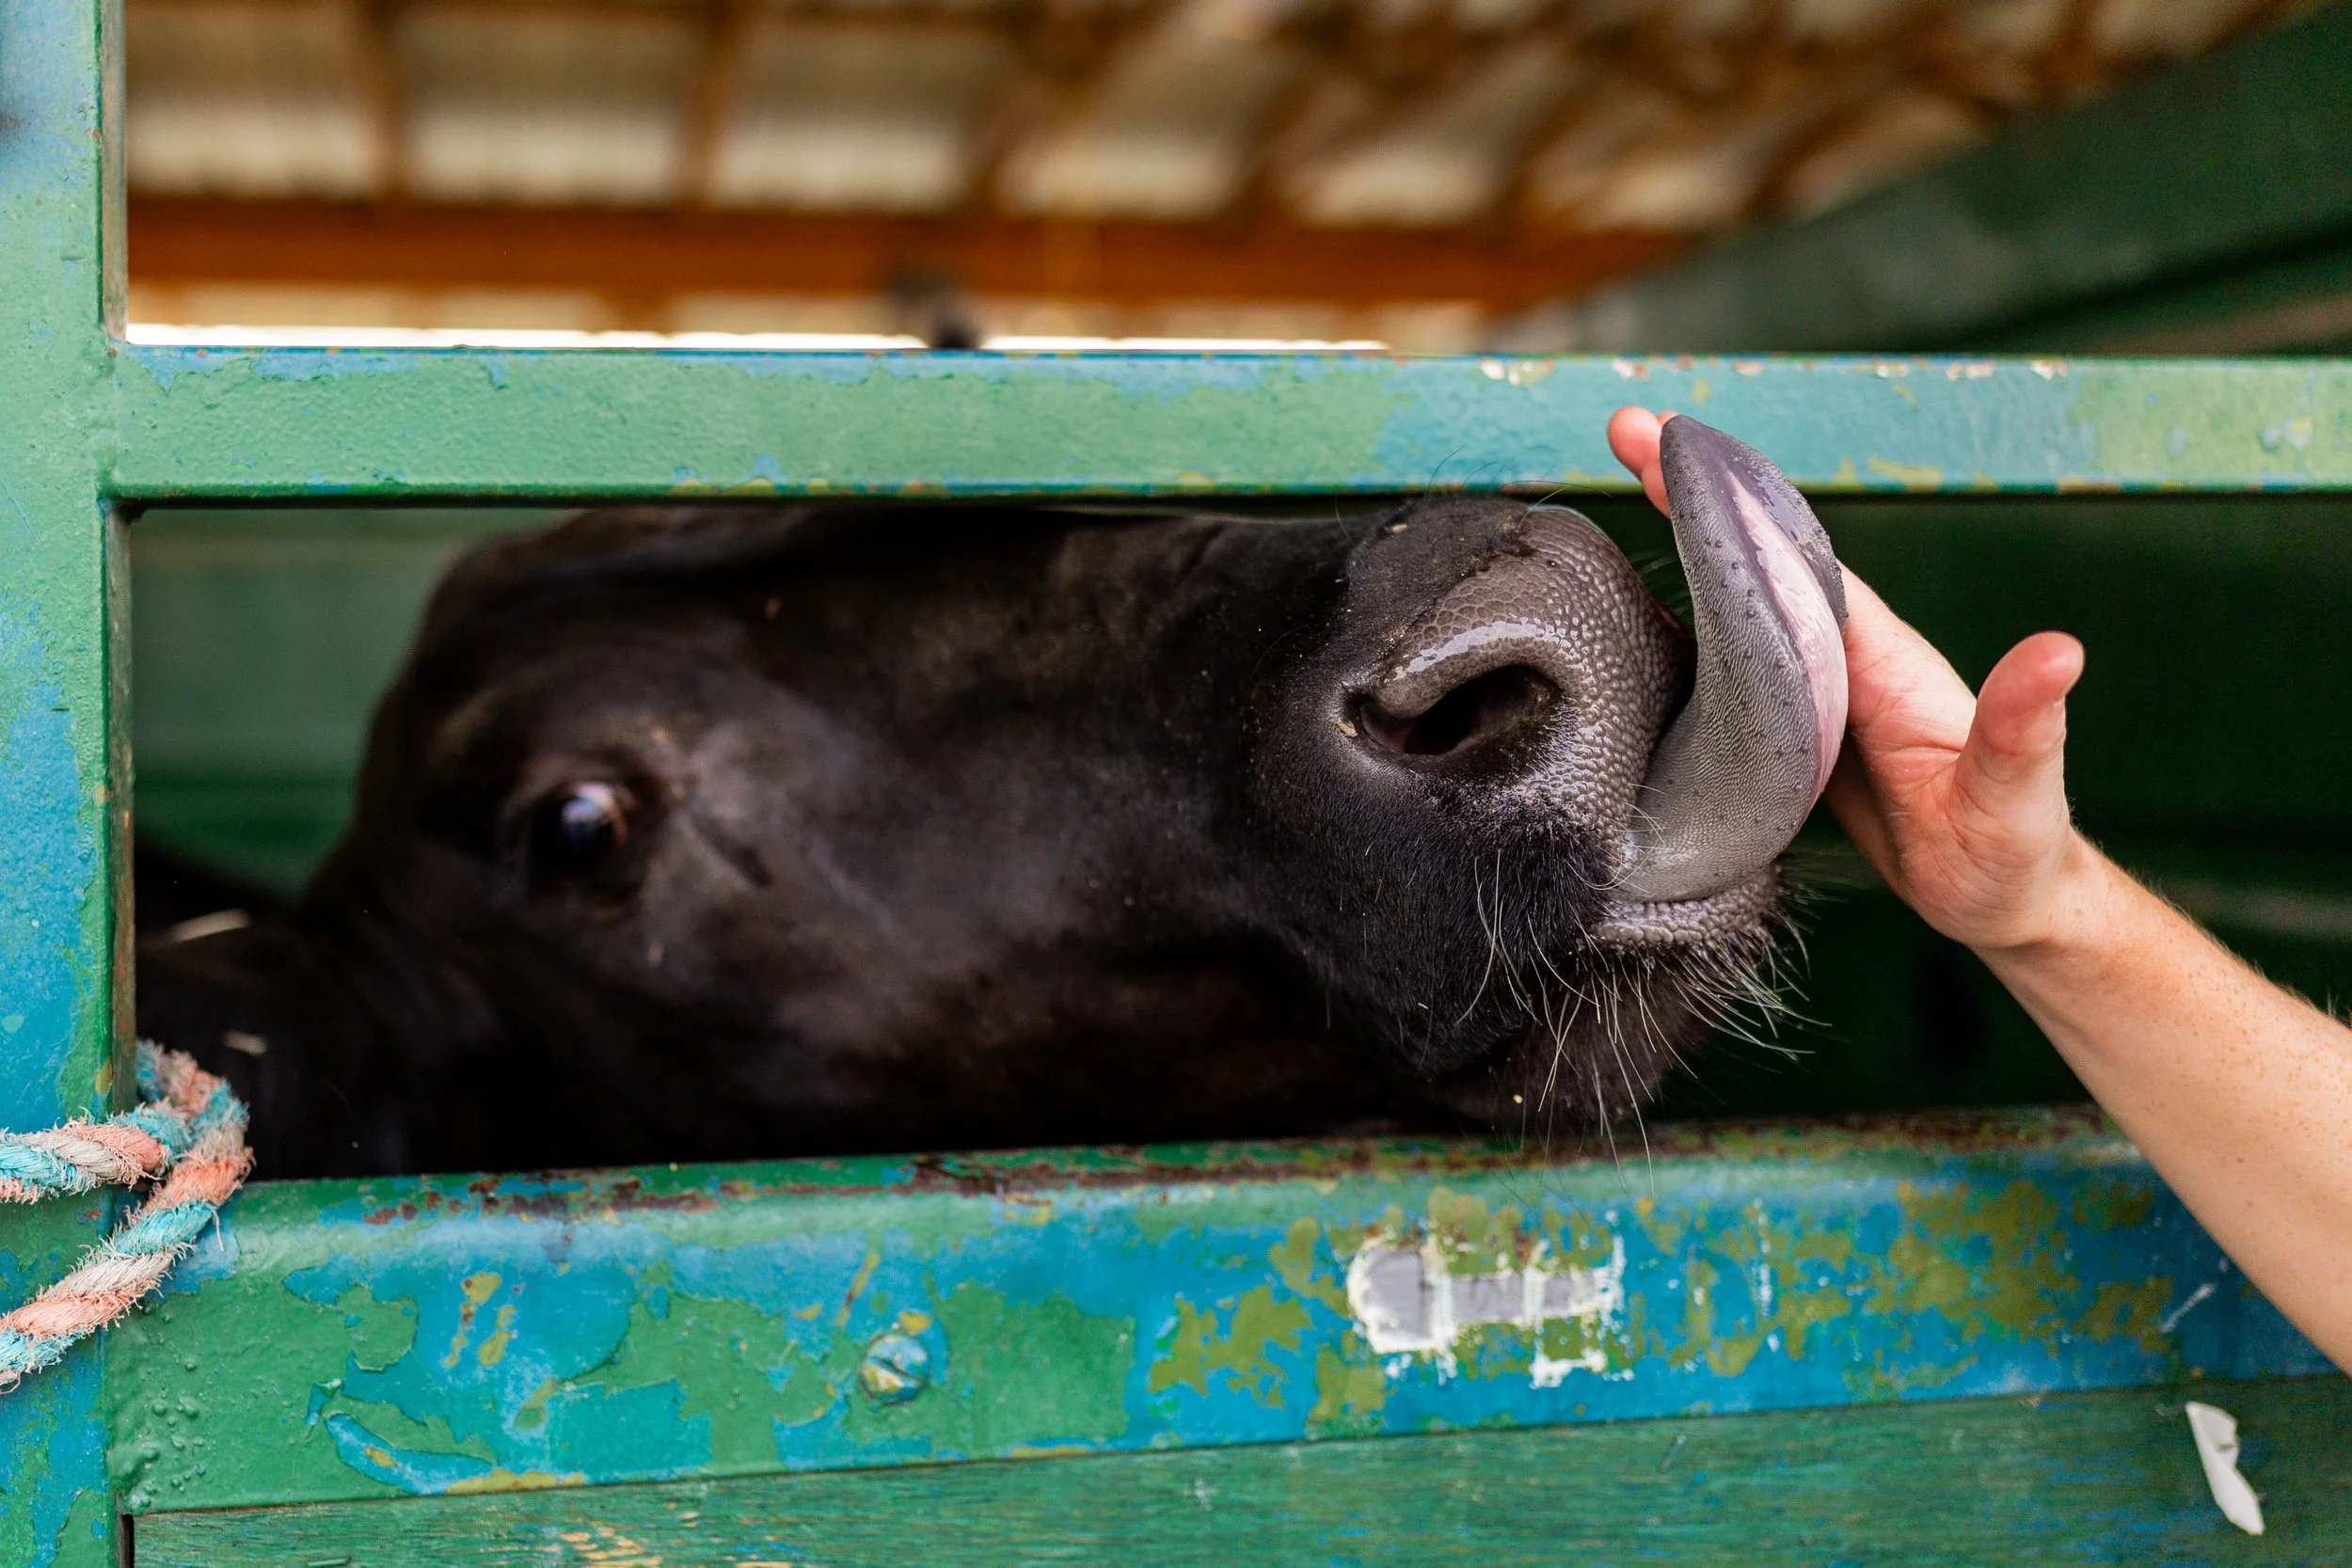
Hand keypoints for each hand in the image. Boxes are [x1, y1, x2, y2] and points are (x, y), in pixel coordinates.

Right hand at [1606, 406, 2095, 953]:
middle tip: (1624, 428)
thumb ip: (2025, 727)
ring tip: (1626, 477)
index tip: (1675, 439)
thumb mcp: (2017, 796)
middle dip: (1696, 487)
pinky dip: (1691, 611)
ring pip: (1744, 594)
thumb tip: (2060, 652)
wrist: (2003, 897)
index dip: (1735, 499)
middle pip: (1762, 554)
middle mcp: (1849, 653)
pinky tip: (1649, 601)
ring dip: (1688, 535)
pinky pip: (1737, 651)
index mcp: (1881, 655)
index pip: (1799, 557)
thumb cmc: (2010, 852)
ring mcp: (1821, 684)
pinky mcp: (1799, 723)